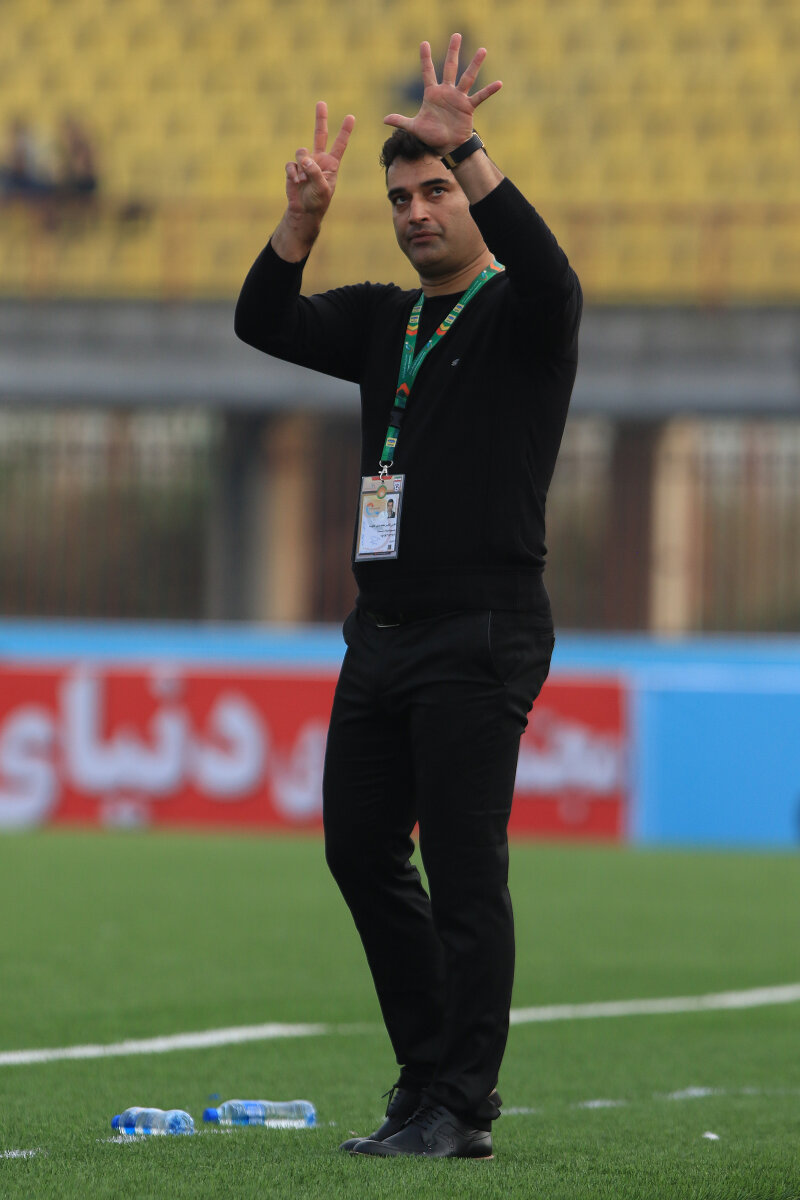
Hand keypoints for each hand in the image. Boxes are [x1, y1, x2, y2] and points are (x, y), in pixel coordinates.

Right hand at [285, 101, 354, 218]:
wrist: (304, 211)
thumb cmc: (318, 201)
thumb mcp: (323, 188)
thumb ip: (315, 172)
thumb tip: (304, 159)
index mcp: (331, 164)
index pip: (340, 145)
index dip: (345, 131)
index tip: (351, 117)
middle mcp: (319, 159)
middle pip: (320, 135)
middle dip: (320, 119)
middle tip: (321, 103)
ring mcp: (306, 163)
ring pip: (301, 152)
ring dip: (302, 166)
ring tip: (303, 180)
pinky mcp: (294, 168)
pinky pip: (291, 164)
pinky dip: (293, 172)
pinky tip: (296, 182)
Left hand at [383, 33, 501, 154]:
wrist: (448, 147)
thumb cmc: (431, 136)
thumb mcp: (415, 128)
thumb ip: (401, 121)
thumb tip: (384, 119)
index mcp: (432, 94)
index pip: (428, 73)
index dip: (425, 59)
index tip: (423, 43)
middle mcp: (447, 92)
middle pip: (450, 67)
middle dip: (452, 52)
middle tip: (456, 35)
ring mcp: (459, 98)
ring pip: (467, 77)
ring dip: (474, 64)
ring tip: (482, 50)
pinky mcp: (468, 107)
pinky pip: (480, 97)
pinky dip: (489, 91)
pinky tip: (498, 83)